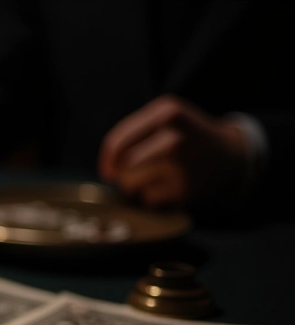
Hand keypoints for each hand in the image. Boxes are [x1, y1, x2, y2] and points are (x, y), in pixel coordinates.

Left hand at [98, 94, 248, 208]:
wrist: (230, 156)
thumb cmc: (185, 136)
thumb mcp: (164, 119)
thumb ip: (132, 134)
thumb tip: (108, 171)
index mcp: (167, 112)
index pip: (118, 141)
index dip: (107, 159)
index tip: (108, 170)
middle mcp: (174, 137)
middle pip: (123, 167)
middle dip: (123, 174)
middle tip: (135, 173)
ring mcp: (181, 164)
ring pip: (131, 184)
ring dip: (137, 185)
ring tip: (158, 175)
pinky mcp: (185, 189)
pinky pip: (149, 199)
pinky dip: (154, 196)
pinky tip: (172, 185)